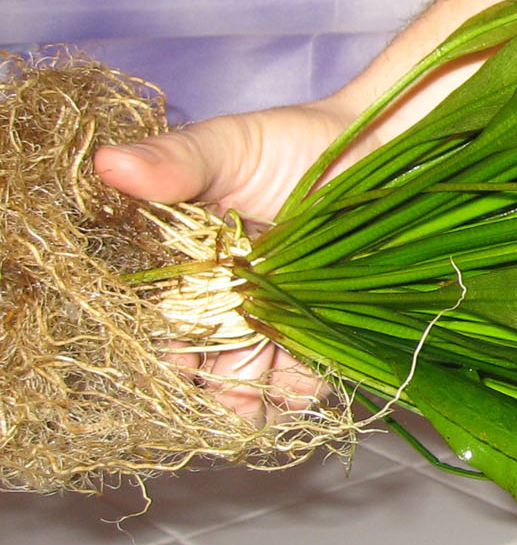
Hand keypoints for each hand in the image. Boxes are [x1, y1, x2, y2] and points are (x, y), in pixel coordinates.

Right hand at [94, 99, 361, 424]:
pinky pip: (309, 374)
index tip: (177, 361)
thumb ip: (176, 161)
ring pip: (256, 377)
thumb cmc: (295, 140)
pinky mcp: (325, 325)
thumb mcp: (229, 145)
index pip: (165, 317)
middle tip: (230, 398)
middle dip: (215, 387)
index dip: (166, 346)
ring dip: (257, 398)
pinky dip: (303, 390)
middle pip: (209, 359)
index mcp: (192, 263)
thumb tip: (109, 163)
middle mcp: (230, 297)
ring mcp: (278, 315)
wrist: (379, 143)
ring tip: (266, 404)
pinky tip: (304, 390)